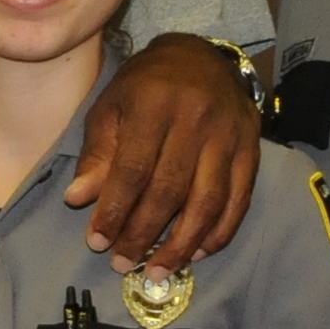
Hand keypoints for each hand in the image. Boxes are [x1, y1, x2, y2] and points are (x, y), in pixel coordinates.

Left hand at [65, 33, 262, 271]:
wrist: (203, 57)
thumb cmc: (147, 86)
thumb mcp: (111, 107)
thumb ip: (97, 154)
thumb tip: (77, 199)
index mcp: (155, 105)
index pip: (133, 169)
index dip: (114, 210)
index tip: (97, 241)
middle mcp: (197, 119)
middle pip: (170, 190)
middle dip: (143, 233)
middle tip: (123, 264)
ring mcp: (229, 136)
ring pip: (208, 200)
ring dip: (183, 244)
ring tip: (159, 271)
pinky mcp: (252, 149)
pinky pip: (239, 199)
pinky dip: (220, 231)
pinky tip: (199, 252)